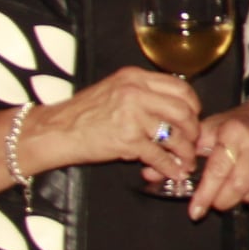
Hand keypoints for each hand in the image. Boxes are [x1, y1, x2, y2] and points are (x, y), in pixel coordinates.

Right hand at [24, 66, 203, 180]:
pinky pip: (159, 155)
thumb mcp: (115, 90)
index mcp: (135, 78)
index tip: (193, 117)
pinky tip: (173, 171)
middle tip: (192, 141)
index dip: (193, 105)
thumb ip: (143, 93)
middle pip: (183, 110)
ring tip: (185, 160)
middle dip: (193, 130)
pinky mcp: (127, 140)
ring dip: (185, 151)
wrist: (55, 131)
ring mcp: (132, 116)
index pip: (180, 87)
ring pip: (175, 134)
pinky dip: (170, 166)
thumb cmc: (83, 113)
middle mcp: (136, 92)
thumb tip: (175, 107)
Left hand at [179, 97, 248, 220]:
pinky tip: (241, 189)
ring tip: (225, 194)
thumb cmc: (230, 128)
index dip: (205, 193)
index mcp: (233, 132)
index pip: (217, 170)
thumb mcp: (207, 130)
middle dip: (220, 201)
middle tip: (211, 204)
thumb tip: (161, 172)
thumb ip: (186, 151)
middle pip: (237, 185)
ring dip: (234, 200)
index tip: (195, 211)